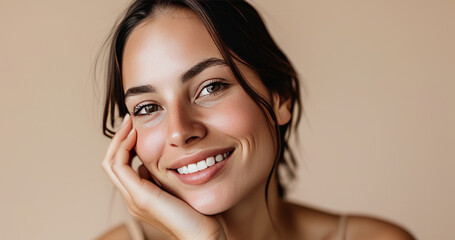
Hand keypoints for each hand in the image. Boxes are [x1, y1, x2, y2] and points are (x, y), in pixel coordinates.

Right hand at [101, 114, 225, 239]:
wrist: (203, 235)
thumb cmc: (198, 213)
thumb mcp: (178, 188)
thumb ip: (164, 177)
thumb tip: (155, 161)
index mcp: (140, 195)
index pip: (122, 165)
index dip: (125, 144)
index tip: (136, 126)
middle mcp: (132, 197)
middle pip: (112, 162)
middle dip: (119, 138)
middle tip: (129, 119)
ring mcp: (133, 198)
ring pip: (112, 162)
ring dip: (119, 139)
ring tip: (130, 122)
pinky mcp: (140, 197)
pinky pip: (120, 166)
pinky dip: (123, 147)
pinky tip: (134, 135)